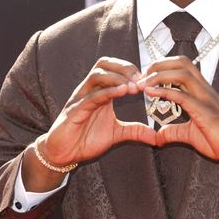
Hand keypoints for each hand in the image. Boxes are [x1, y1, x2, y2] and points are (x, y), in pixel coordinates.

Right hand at [24, 57, 156, 189]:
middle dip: (124, 67)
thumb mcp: (116, 134)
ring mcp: (80, 99)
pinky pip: (90, 96)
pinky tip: (122, 92)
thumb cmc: (85, 140)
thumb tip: (156, 136)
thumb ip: (134, 131)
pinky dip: (107, 92)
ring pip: (96, 76)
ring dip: (117, 77)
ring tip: (133, 86)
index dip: (130, 69)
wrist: (63, 154)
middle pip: (103, 64)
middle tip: (141, 79)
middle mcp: (89, 90)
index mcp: (99, 92)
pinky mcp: (74, 111)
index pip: (113, 68)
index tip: (147, 79)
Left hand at [138, 56, 218, 167]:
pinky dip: (165, 92)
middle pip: (182, 62)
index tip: (145, 76)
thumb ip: (175, 132)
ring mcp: (207, 100)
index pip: (183, 67)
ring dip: (159, 75)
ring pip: (183, 73)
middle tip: (141, 75)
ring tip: (143, 83)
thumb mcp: (192, 135)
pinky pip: (184, 97)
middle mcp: (205, 91)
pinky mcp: (207, 113)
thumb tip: (158, 136)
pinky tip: (150, 93)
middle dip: (159, 64)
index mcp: (202, 92)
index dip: (163, 66)